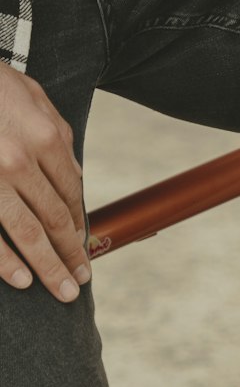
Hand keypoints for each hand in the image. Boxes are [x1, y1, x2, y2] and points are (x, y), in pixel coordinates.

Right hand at [0, 64, 91, 301]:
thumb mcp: (31, 95)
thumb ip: (57, 135)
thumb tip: (76, 175)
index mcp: (44, 137)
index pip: (71, 191)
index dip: (80, 222)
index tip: (85, 245)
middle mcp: (20, 161)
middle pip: (56, 218)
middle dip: (72, 254)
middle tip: (82, 279)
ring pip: (26, 233)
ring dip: (48, 267)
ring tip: (62, 291)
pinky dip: (5, 263)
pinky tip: (21, 281)